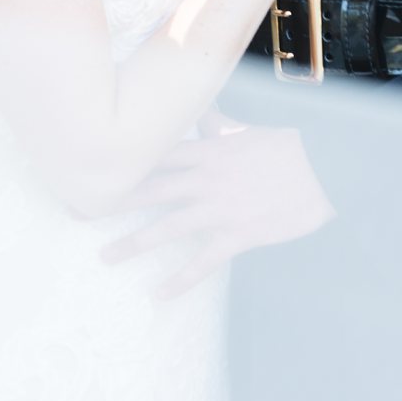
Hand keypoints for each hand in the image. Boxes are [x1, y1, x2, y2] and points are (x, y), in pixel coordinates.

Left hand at [103, 122, 334, 295]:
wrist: (327, 170)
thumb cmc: (289, 148)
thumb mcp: (247, 131)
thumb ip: (216, 123)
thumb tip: (197, 105)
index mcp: (206, 152)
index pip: (153, 156)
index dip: (120, 163)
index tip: (89, 167)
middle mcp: (205, 179)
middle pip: (147, 190)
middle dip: (110, 201)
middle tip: (75, 211)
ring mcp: (220, 208)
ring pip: (166, 227)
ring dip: (133, 243)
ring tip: (105, 257)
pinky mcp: (238, 234)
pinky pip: (202, 261)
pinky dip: (180, 280)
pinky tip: (158, 295)